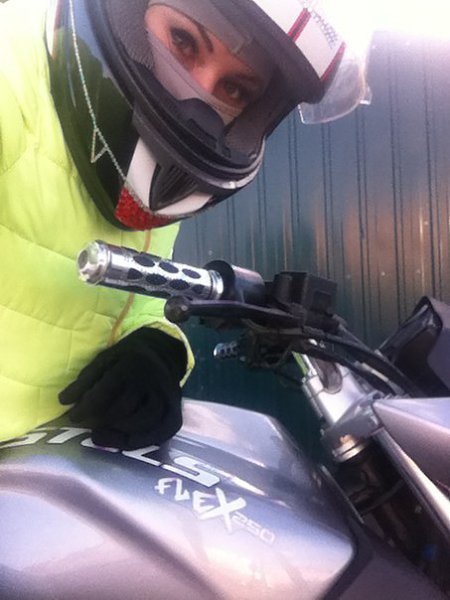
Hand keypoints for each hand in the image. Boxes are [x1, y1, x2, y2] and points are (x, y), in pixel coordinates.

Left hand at [59, 328, 186, 449]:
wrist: (160, 353)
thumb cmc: (125, 359)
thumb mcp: (104, 360)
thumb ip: (85, 380)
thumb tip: (64, 401)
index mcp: (131, 363)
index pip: (107, 389)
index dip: (87, 406)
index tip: (73, 417)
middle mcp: (152, 379)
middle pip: (126, 407)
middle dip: (103, 421)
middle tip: (88, 429)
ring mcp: (166, 395)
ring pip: (148, 420)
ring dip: (122, 433)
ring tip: (102, 436)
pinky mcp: (175, 409)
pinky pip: (164, 431)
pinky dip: (145, 441)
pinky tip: (125, 443)